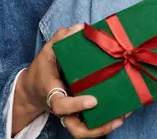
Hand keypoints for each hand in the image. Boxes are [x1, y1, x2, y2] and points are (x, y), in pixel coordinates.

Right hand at [14, 23, 128, 136]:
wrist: (33, 88)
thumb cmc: (43, 68)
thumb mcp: (47, 50)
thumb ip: (61, 38)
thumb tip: (79, 28)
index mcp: (51, 92)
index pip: (59, 105)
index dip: (75, 105)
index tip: (93, 101)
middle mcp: (61, 108)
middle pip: (75, 128)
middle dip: (96, 129)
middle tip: (117, 118)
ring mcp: (69, 114)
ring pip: (84, 131)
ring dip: (104, 128)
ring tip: (123, 116)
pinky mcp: (77, 114)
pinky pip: (90, 124)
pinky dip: (104, 122)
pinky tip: (121, 112)